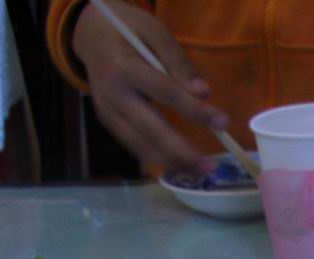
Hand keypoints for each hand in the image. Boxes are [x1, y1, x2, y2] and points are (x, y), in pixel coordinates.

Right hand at [73, 0, 227, 171]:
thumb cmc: (128, 31)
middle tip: (208, 168)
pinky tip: (177, 167)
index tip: (223, 122)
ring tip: (198, 172)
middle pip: (149, 129)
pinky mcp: (107, 120)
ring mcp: (106, 110)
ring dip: (170, 162)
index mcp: (124, 66)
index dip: (194, 110)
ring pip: (139, 144)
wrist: (90, 33)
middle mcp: (112, 93)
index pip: (165, 92)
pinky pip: (132, 144)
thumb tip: (204, 94)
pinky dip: (155, 158)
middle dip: (180, 151)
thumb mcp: (155, 32)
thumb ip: (179, 62)